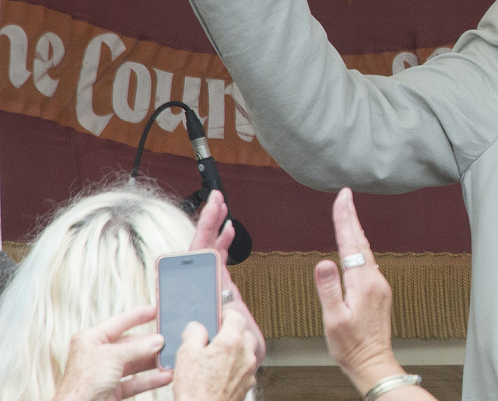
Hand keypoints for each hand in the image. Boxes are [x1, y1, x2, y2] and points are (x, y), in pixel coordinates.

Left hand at [54, 305, 171, 400]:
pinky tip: (164, 376)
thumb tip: (157, 341)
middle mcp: (98, 355)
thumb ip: (137, 348)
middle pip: (130, 344)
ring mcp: (105, 373)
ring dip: (152, 362)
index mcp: (91, 340)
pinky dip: (150, 380)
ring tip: (168, 359)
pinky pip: (135, 382)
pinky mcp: (111, 390)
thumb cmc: (82, 384)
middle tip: (167, 340)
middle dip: (149, 344)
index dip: (138, 315)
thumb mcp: (113, 357)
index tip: (156, 310)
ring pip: (134, 363)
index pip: (119, 322)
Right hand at [172, 309, 257, 400]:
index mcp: (231, 342)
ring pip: (246, 352)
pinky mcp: (247, 385)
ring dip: (235, 350)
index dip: (226, 313)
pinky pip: (244, 368)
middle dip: (232, 333)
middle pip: (244, 334)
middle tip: (216, 338)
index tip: (219, 316)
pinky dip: (236, 366)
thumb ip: (193, 334)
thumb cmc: (196, 390)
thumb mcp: (186, 355)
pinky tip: (220, 373)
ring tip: (216, 358)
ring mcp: (248, 371)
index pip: (236, 316)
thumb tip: (196, 327)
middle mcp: (245, 355)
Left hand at [189, 190, 265, 362]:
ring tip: (220, 206)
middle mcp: (203, 285)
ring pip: (209, 250)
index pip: (199, 251)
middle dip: (209, 218)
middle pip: (202, 245)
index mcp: (199, 290)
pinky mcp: (219, 288)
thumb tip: (219, 302)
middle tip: (216, 198)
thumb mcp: (217, 337)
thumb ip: (218, 321)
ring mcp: (210, 284)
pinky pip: (218, 259)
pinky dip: (223, 242)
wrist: (230, 368)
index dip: (205, 227)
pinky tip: (228, 231)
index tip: (210, 209)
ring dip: (214, 226)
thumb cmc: (217, 356)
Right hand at [315, 188, 404, 394]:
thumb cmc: (351, 346)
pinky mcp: (380, 292)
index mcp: (362, 282)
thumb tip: (324, 261)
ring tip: (348, 214)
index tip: (342, 197)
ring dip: (356, 231)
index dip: (344, 218)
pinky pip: (368, 262)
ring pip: (366, 251)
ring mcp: (379, 285)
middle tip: (345, 195)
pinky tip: (356, 247)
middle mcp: (374, 279)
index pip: (350, 242)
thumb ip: (328, 288)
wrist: (373, 362)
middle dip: (351, 217)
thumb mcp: (333, 319)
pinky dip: (360, 248)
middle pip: (360, 241)